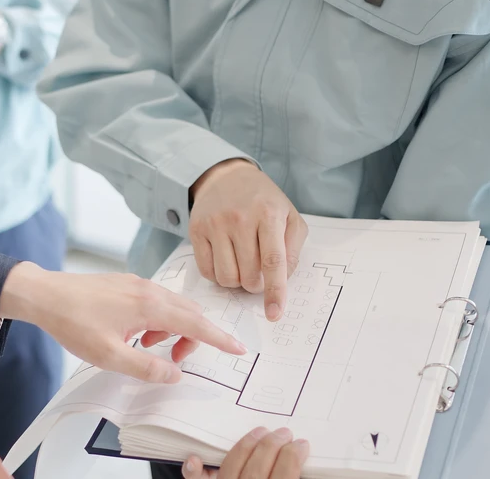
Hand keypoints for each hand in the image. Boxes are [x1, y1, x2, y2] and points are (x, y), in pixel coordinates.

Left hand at [0, 263, 247, 383]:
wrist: (44, 294)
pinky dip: (156, 319)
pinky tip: (132, 332)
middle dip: (190, 337)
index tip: (238, 349)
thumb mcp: (110, 355)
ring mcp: (137, 283)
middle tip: (171, 359)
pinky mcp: (126, 283)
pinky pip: (155, 300)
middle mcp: (149, 289)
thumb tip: (175, 374)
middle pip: (189, 313)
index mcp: (149, 305)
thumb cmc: (73, 322)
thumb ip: (146, 367)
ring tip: (143, 347)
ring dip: (170, 329)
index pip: (196, 323)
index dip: (219, 338)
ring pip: (172, 306)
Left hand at [181, 428, 308, 478]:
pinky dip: (194, 472)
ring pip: (231, 468)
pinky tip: (194, 458)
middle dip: (272, 445)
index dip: (293, 456)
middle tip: (283, 433)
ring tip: (259, 433)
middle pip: (257, 468)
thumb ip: (289, 475)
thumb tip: (298, 460)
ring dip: (245, 447)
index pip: (284, 474)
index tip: (301, 444)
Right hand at [188, 159, 307, 321]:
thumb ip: (293, 248)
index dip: (275, 291)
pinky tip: (225, 261)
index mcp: (268, 214)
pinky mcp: (196, 230)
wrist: (226, 177)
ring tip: (242, 266)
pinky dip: (218, 276)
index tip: (275, 313)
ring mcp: (215, 224)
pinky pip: (207, 271)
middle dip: (256, 284)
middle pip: (249, 275)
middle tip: (258, 272)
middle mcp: (239, 218)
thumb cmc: (262, 200)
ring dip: (237, 282)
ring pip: (226, 278)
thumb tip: (283, 279)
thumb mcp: (289, 216)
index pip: (273, 261)